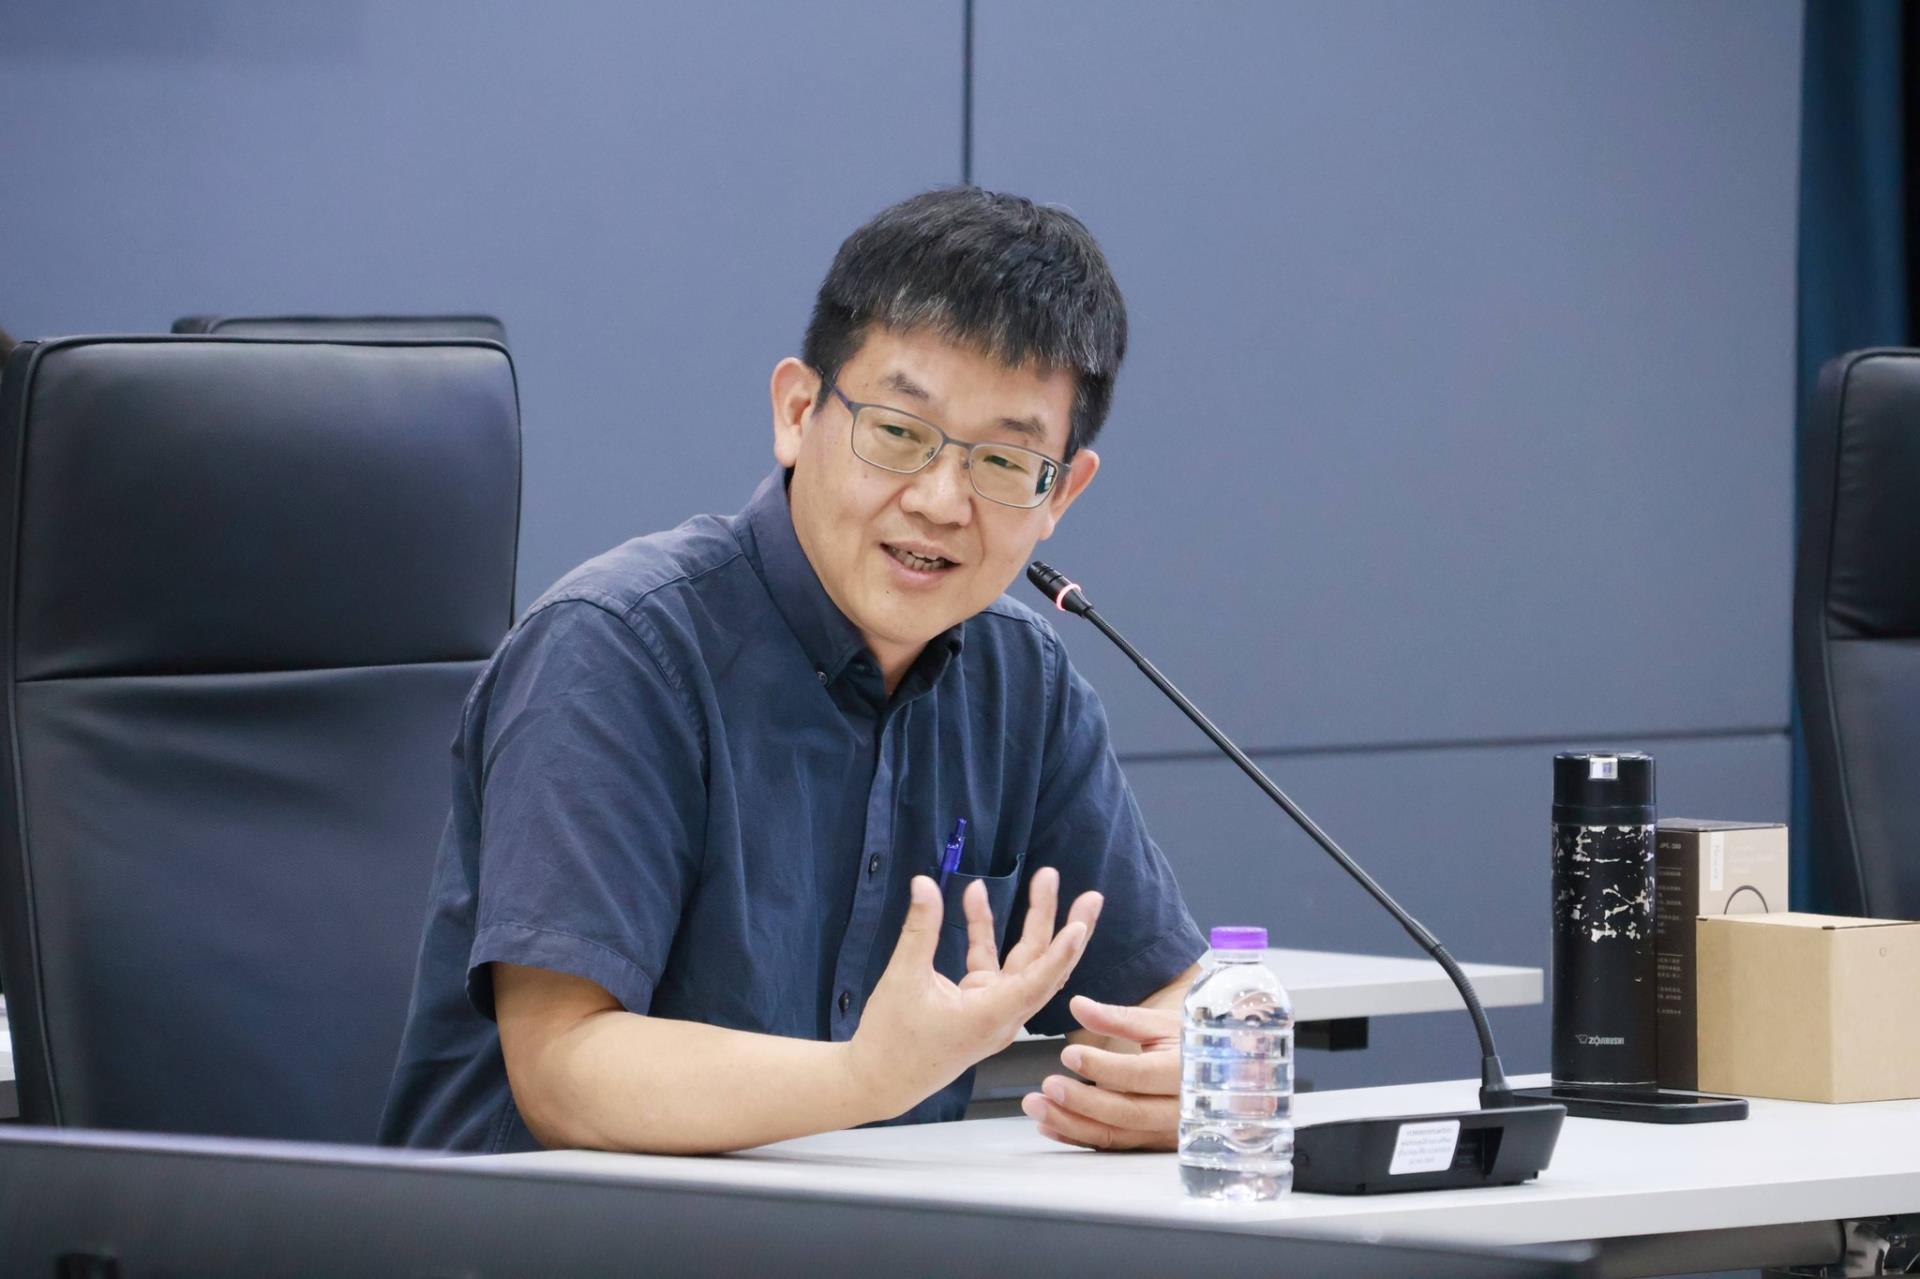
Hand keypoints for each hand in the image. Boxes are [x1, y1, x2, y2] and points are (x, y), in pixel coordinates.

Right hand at [849, 868, 1101, 1118]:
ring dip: (1032, 923)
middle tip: (1091, 895)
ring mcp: (993, 1008)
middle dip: (1064, 926)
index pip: (1037, 983)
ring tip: (1045, 880)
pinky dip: (985, 932)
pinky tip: (975, 897)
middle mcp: (1002, 1014)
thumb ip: (920, 929)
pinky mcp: (979, 1003)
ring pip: (1024, 962)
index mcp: (991, 1017)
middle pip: (1044, 967)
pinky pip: (991, 962)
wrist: (880, 1080)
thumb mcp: (903, 979)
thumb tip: (924, 883)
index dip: (1061, 955)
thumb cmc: (892, 1040)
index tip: (1080, 927)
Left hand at [1021, 995, 1180, 1150]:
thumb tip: (1077, 1005)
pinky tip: (1050, 1126)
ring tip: (1037, 1107)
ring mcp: (1166, 1132)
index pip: (1137, 1075)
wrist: (1227, 1076)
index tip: (1069, 1054)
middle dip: (1080, 1103)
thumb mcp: (1161, 1024)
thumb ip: (1118, 1018)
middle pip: (1125, 1112)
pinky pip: (1114, 1145)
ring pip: (1116, 1135)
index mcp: (1182, 1072)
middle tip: (1046, 1087)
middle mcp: (1177, 1109)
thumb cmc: (1194, 1043)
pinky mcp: (1153, 1144)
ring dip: (1072, 1124)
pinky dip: (1079, 1137)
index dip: (1101, 1067)